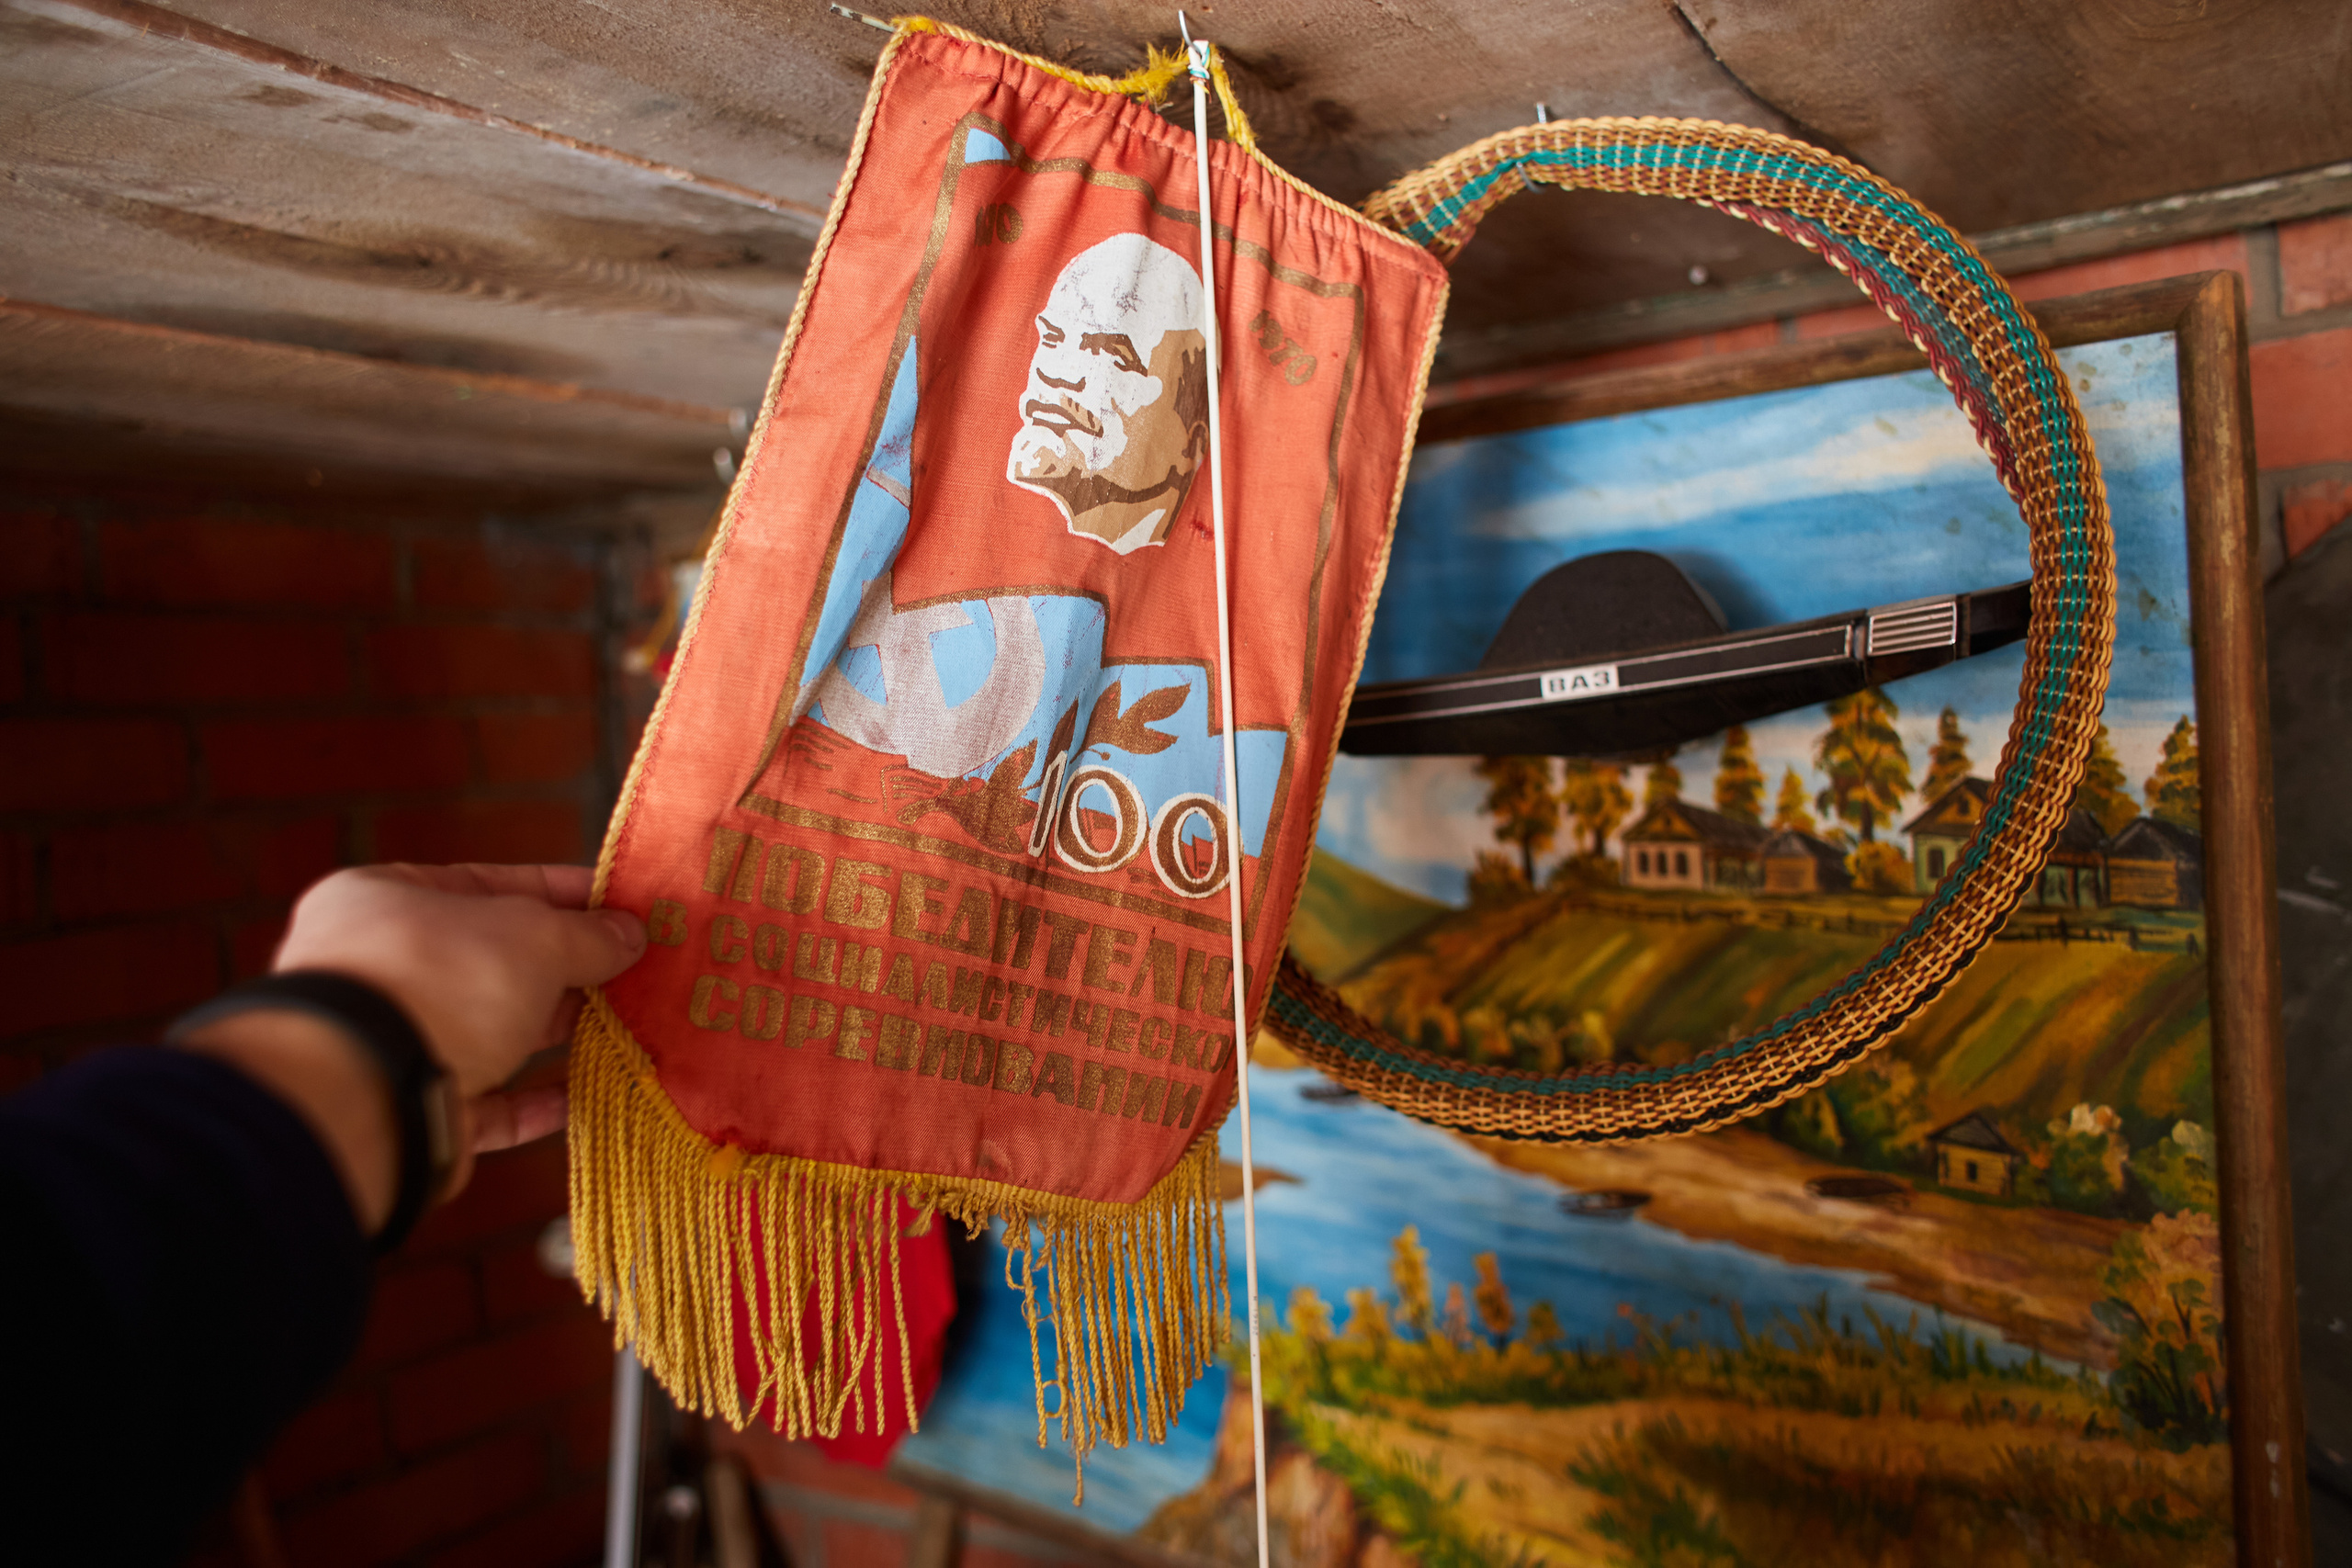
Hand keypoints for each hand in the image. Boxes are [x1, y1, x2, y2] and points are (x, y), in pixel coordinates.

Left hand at [185, 864, 644, 1234]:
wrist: (367, 1093)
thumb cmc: (438, 979)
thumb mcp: (533, 935)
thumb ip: (587, 935)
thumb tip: (630, 936)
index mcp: (384, 899)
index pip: (488, 885)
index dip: (562, 893)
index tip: (621, 906)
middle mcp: (378, 968)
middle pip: (492, 962)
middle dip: (568, 968)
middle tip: (636, 970)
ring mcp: (394, 1042)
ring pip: (492, 1033)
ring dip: (557, 1033)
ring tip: (626, 1027)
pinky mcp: (414, 1110)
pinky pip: (487, 1102)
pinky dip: (535, 1100)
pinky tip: (583, 1094)